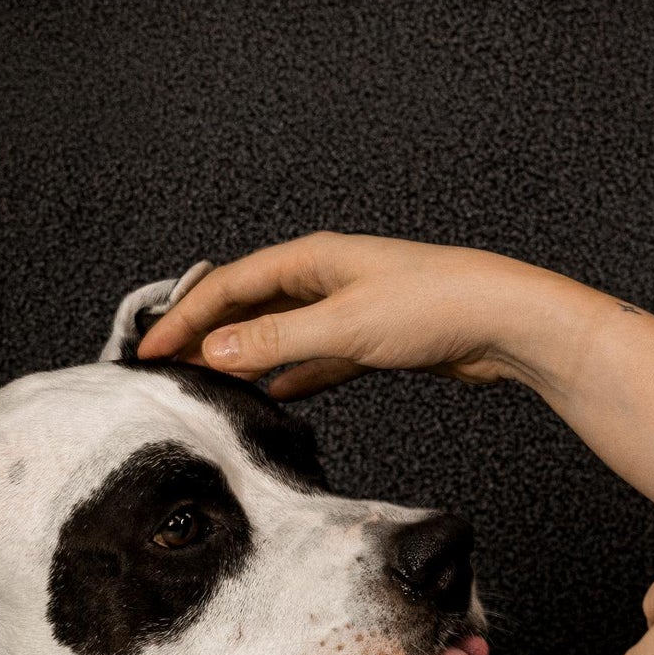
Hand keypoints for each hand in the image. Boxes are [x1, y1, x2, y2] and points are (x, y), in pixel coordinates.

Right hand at [132, 233, 579, 399]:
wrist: (503, 322)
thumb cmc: (434, 306)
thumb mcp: (342, 326)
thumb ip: (274, 342)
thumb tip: (214, 351)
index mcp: (311, 260)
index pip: (229, 285)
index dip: (184, 317)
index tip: (150, 348)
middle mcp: (326, 278)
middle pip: (249, 306)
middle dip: (206, 335)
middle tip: (167, 367)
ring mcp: (349, 308)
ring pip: (280, 333)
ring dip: (244, 356)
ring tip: (209, 382)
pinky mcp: (372, 339)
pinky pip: (315, 357)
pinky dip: (290, 374)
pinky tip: (274, 394)